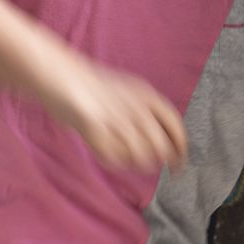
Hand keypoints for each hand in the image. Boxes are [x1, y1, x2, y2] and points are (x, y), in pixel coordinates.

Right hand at [41, 54, 189, 172]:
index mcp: (146, 95)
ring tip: (131, 159)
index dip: (181, 146)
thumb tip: (166, 140)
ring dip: (138, 162)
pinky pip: (113, 157)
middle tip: (160, 168)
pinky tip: (107, 151)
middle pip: (160, 146)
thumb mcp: (130, 90)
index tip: (181, 161)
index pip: (174, 125)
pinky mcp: (97, 129)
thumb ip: (147, 111)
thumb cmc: (96, 87)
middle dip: (163, 161)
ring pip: (140, 155)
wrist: (63, 75)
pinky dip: (114, 160)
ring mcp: (116, 118)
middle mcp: (135, 107)